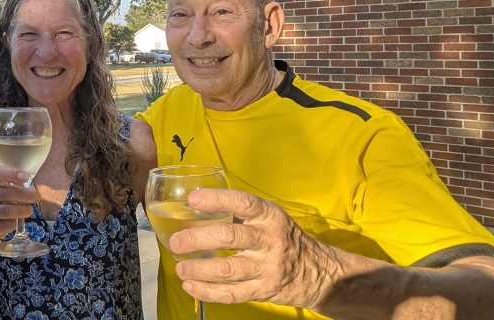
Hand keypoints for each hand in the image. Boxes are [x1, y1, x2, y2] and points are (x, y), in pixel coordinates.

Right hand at [0, 165, 39, 242]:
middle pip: (5, 193)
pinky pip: (4, 224)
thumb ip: (17, 182)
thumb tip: (32, 187)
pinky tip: (16, 220)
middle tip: (36, 196)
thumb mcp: (6, 185)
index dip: (11, 174)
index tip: (26, 177)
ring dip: (22, 210)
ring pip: (6, 210)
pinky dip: (14, 223)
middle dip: (25, 195)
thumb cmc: (1, 199)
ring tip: (29, 210)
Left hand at [171, 188, 337, 309]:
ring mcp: (268, 266)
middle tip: (176, 242)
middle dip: (197, 238)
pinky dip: (208, 291)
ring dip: (199, 269)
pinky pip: (232, 293)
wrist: (318, 272)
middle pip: (229, 236)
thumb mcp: (269, 219)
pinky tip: (191, 286)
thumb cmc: (282, 238)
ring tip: (180, 268)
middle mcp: (270, 239)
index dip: (216, 200)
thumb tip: (194, 206)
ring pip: (228, 269)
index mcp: (269, 216)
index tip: (192, 200)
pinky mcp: (265, 290)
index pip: (242, 203)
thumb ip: (239, 213)